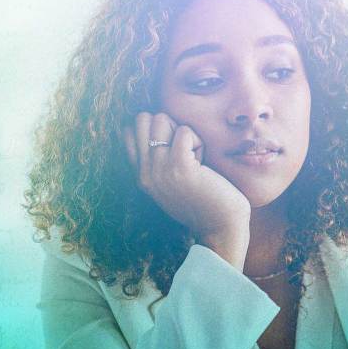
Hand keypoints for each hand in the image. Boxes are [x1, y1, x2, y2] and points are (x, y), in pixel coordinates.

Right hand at [123, 112, 250, 269]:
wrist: (220, 229)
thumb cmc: (205, 203)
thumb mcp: (171, 184)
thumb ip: (158, 162)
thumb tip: (155, 124)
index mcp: (141, 176)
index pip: (127, 132)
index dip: (152, 128)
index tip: (172, 148)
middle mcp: (145, 173)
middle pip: (142, 119)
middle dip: (167, 125)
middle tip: (184, 150)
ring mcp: (159, 170)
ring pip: (161, 119)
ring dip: (183, 132)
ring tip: (194, 157)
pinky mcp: (180, 166)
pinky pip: (184, 131)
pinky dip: (198, 140)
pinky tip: (203, 163)